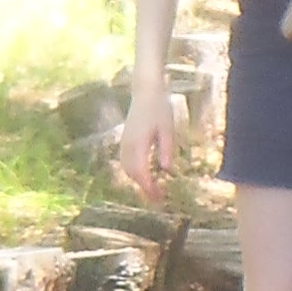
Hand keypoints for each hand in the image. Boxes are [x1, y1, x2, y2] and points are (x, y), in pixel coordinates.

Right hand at [116, 80, 178, 196]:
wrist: (145, 92)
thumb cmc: (160, 108)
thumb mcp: (167, 129)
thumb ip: (166, 150)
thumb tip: (166, 170)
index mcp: (139, 144)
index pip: (141, 173)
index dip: (149, 188)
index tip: (159, 198)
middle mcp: (128, 146)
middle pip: (132, 174)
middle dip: (144, 188)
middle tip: (158, 198)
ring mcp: (124, 143)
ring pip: (127, 169)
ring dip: (137, 181)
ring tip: (152, 190)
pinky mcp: (124, 140)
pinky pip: (125, 162)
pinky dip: (133, 172)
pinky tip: (143, 175)